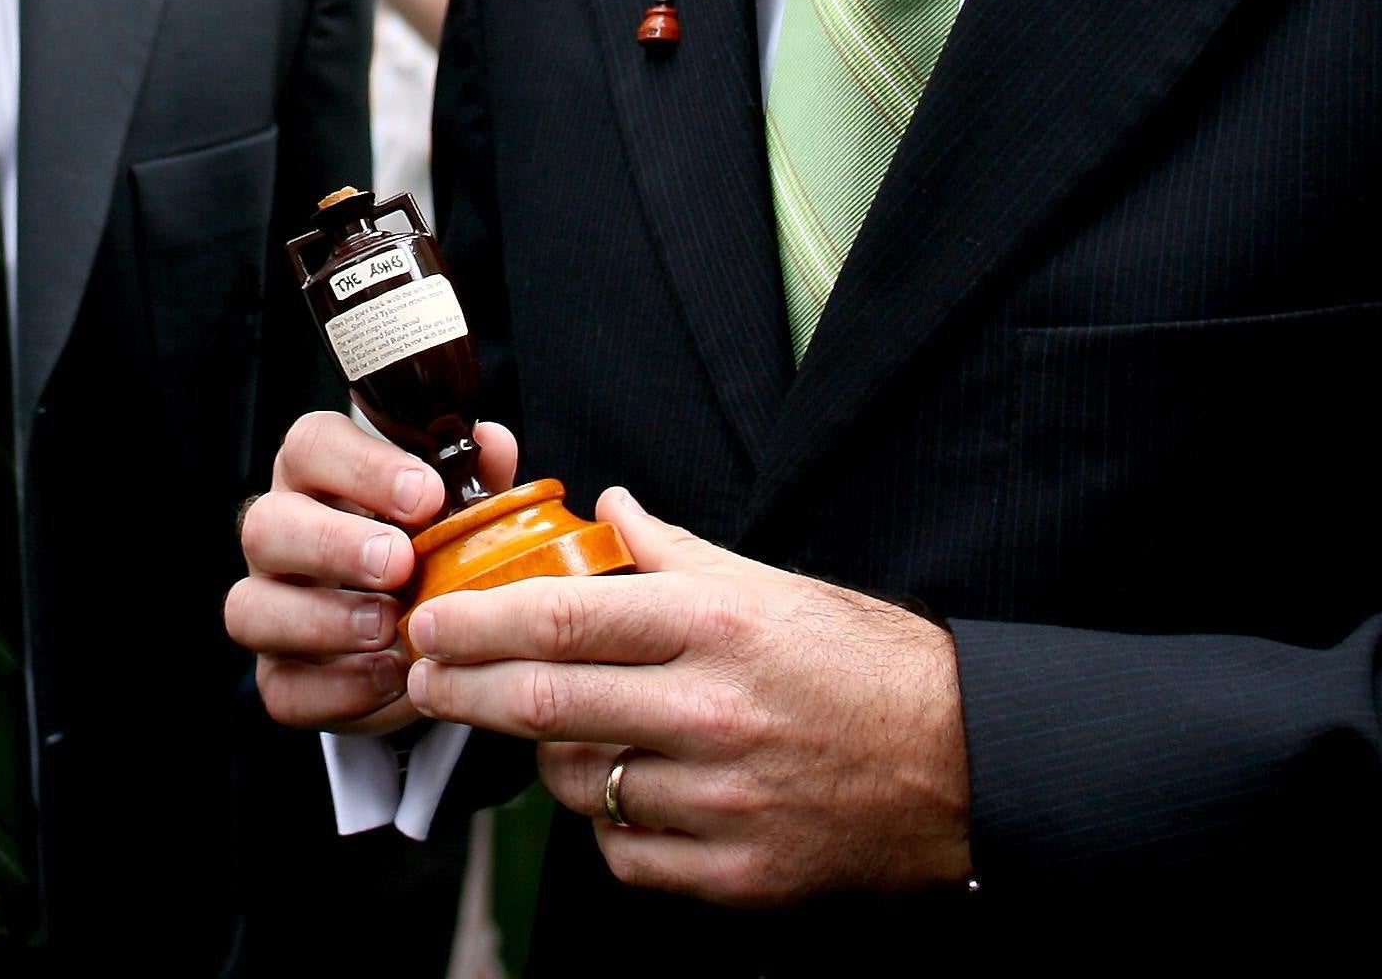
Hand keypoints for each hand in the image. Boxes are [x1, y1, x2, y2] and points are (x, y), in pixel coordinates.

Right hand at [224, 410, 519, 734]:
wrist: (421, 629)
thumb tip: (492, 444)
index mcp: (318, 476)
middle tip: (399, 563)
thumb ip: (473, 475)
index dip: (363, 466)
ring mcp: (269, 606)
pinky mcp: (279, 675)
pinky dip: (338, 688)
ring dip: (323, 619)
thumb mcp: (456, 506)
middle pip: (265, 524)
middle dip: (332, 544)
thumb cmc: (428, 544)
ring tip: (388, 626)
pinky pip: (281, 687)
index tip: (426, 495)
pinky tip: (392, 675)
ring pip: (249, 608)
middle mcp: (280, 536)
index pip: (311, 445)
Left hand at [404, 488, 972, 905]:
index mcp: (714, 625)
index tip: (430, 623)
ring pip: (578, 782)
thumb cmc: (859, 662)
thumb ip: (673, 549)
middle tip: (423, 679)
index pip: (562, 619)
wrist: (958, 763)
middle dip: (462, 691)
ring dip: (544, 756)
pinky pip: (624, 854)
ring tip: (547, 730)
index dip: (477, 623)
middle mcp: (710, 710)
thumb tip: (606, 506)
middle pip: (544, 706)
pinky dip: (607, 823)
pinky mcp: (735, 876)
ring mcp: (720, 801)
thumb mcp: (768, 586)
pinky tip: (624, 790)